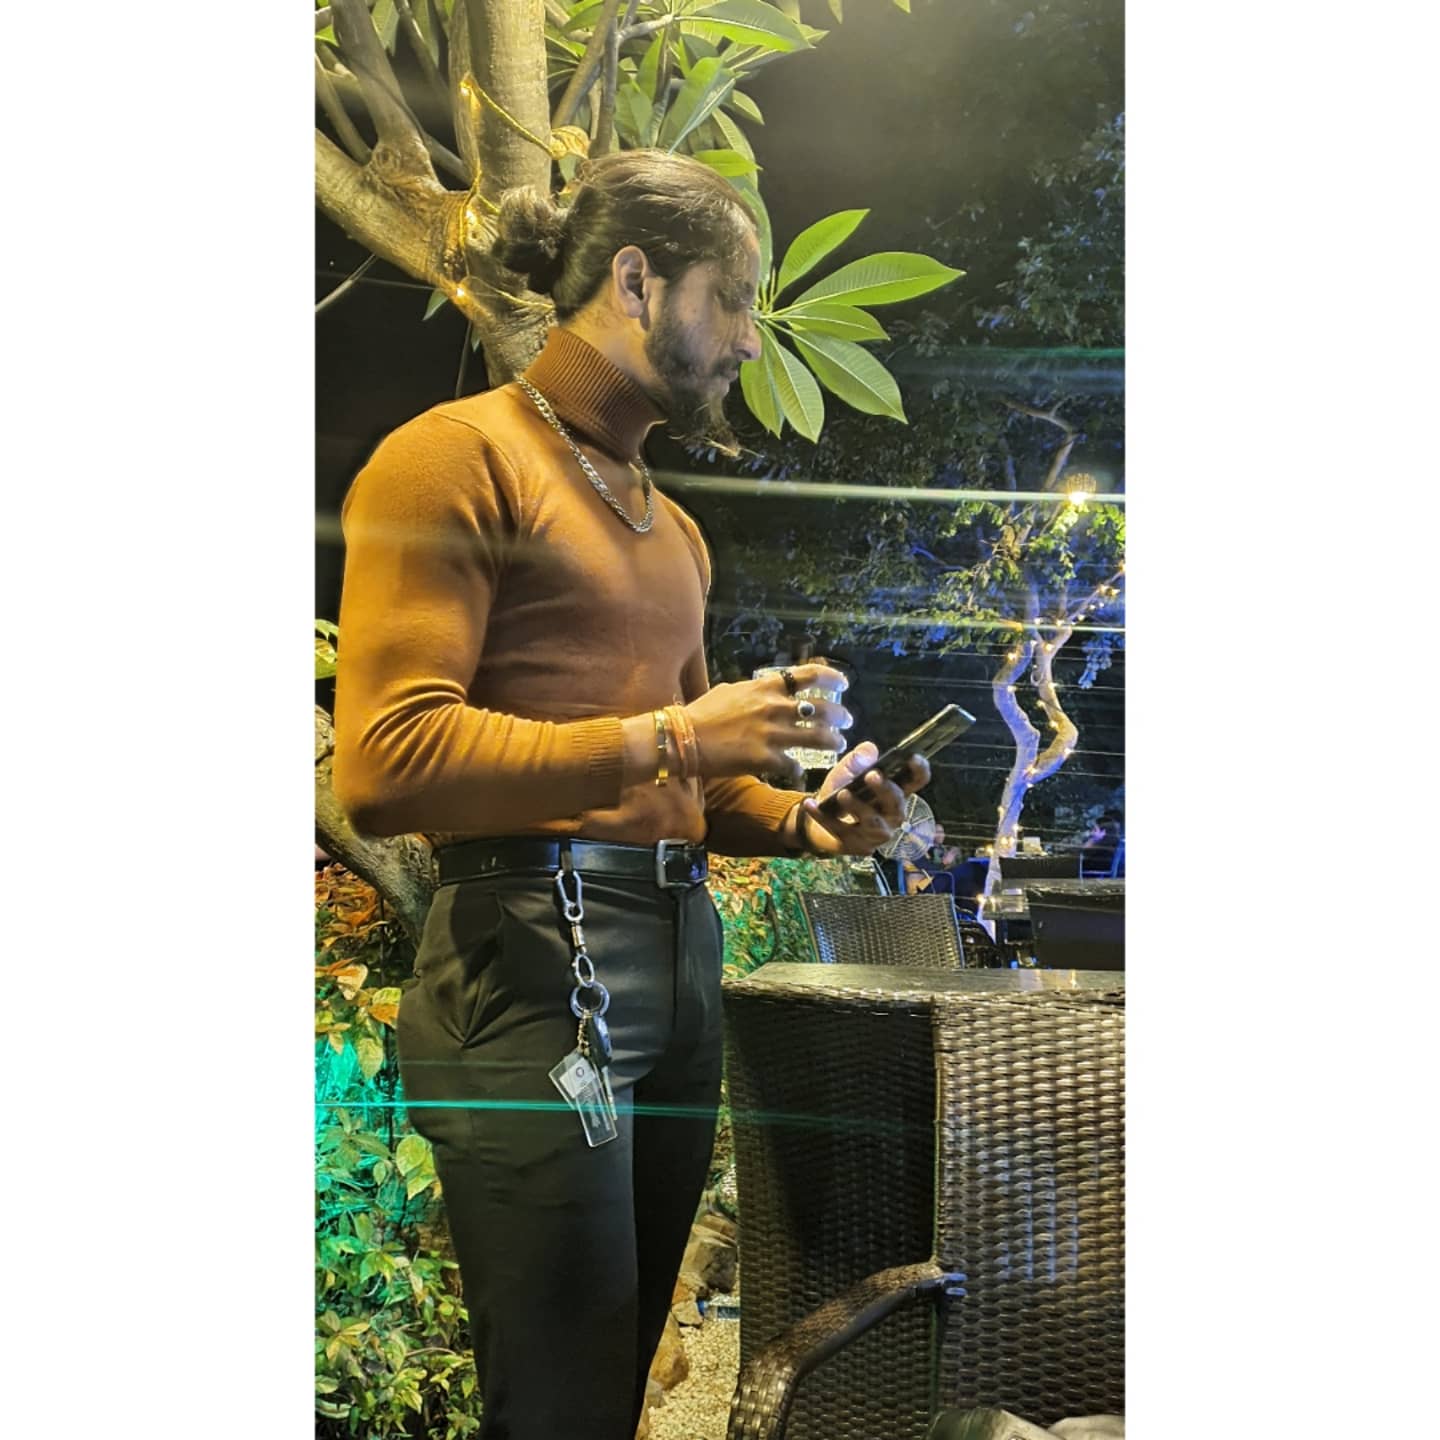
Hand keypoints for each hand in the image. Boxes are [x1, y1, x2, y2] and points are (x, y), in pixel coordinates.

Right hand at [683, 664, 850, 780]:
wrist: (683, 739)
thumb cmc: (701, 713)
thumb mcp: (730, 690)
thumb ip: (754, 690)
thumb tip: (768, 690)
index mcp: (765, 687)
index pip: (809, 675)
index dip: (832, 678)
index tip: (843, 684)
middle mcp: (774, 707)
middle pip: (822, 709)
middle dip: (840, 716)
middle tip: (846, 722)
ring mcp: (772, 733)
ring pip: (818, 738)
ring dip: (833, 742)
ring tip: (838, 745)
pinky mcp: (765, 759)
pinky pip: (794, 766)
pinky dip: (798, 770)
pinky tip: (798, 773)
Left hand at [793, 741, 932, 857]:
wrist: (819, 824)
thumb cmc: (842, 794)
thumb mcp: (846, 774)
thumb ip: (856, 762)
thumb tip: (869, 750)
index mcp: (895, 793)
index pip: (915, 782)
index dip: (919, 770)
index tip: (913, 758)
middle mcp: (891, 815)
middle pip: (896, 803)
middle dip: (885, 789)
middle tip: (872, 775)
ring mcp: (875, 833)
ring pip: (872, 822)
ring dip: (858, 807)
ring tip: (843, 794)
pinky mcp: (855, 844)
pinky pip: (839, 829)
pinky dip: (823, 817)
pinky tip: (811, 804)